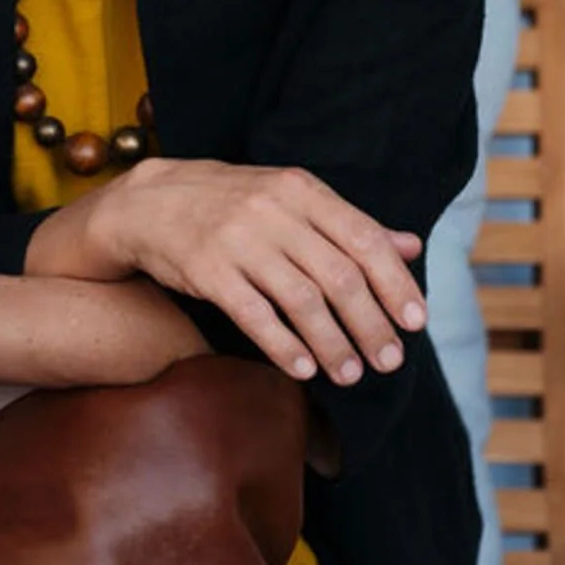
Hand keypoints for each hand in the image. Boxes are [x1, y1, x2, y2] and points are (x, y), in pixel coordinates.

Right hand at [87, 159, 427, 386]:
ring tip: (350, 375)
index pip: (364, 239)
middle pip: (339, 276)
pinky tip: (303, 370)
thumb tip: (412, 246)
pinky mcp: (207, 270)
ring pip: (301, 301)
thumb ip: (349, 224)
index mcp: (301, 190)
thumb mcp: (291, 199)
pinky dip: (283, 346)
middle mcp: (272, 211)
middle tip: (389, 361)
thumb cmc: (231, 203)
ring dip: (332, 344)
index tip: (415, 323)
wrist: (149, 202)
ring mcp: (238, 240)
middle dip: (371, 325)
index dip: (395, 284)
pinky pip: (254, 316)